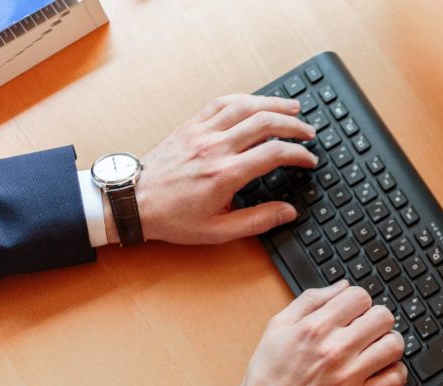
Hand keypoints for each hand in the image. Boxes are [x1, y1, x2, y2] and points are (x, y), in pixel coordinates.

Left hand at [103, 94, 317, 244]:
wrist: (133, 202)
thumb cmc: (172, 219)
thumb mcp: (218, 231)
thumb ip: (257, 221)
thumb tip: (288, 212)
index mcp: (225, 175)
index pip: (274, 154)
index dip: (299, 154)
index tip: (309, 160)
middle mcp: (216, 148)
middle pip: (265, 122)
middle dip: (294, 125)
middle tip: (309, 133)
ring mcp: (202, 132)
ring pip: (245, 105)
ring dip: (273, 103)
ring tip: (293, 107)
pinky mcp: (190, 126)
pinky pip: (221, 102)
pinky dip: (244, 98)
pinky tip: (256, 101)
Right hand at [233, 281, 407, 385]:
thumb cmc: (268, 373)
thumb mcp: (278, 326)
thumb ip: (311, 300)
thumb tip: (343, 285)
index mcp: (315, 327)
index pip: (360, 296)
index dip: (359, 301)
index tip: (354, 312)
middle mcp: (335, 349)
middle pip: (383, 317)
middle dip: (376, 319)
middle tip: (367, 329)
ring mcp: (348, 376)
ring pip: (394, 345)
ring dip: (389, 342)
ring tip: (377, 348)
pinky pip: (395, 379)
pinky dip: (395, 371)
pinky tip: (381, 370)